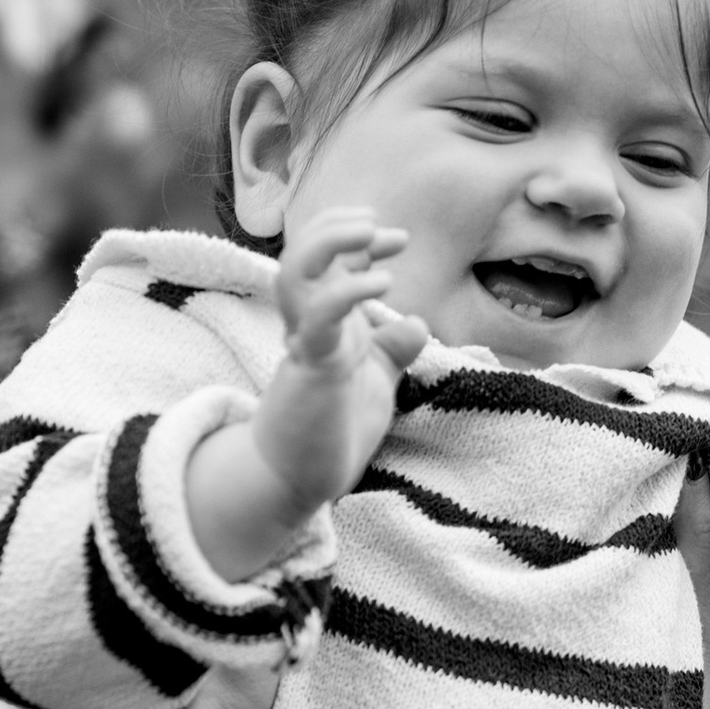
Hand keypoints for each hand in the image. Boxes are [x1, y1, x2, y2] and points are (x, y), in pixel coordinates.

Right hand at [186, 209, 428, 582]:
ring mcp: (305, 343)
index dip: (357, 237)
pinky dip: (347, 291)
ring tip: (370, 233)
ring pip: (293, 272)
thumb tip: (416, 322)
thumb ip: (392, 350)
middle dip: (335, 227)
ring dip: (327, 242)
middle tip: (379, 228)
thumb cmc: (330, 432)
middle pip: (300, 252)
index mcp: (323, 322)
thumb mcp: (374, 381)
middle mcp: (308, 324)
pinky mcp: (311, 368)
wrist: (296, 481)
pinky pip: (319, 317)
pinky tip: (383, 282)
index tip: (396, 239)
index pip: (327, 260)